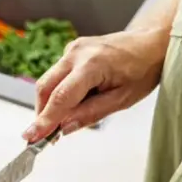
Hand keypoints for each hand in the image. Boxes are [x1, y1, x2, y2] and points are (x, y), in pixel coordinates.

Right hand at [23, 28, 167, 142]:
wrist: (151, 43)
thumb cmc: (143, 70)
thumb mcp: (123, 100)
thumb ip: (91, 114)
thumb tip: (64, 128)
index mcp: (92, 65)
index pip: (60, 98)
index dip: (45, 120)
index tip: (31, 137)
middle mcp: (76, 53)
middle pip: (45, 87)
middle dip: (42, 114)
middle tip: (43, 137)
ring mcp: (71, 49)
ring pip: (48, 81)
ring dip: (50, 103)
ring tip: (64, 121)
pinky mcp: (71, 50)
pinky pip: (57, 75)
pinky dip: (59, 92)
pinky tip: (76, 101)